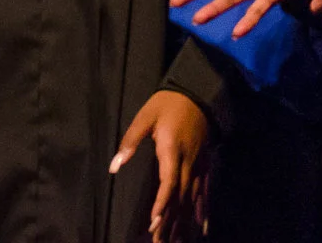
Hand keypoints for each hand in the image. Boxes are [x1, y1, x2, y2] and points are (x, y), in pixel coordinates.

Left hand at [110, 88, 210, 241]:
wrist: (197, 92)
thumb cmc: (167, 104)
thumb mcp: (144, 117)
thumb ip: (130, 141)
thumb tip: (115, 165)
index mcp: (171, 149)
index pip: (168, 182)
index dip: (162, 204)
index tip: (154, 222)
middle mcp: (188, 161)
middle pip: (180, 197)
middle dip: (170, 221)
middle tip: (160, 242)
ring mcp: (199, 164)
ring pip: (193, 198)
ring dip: (185, 222)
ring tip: (177, 241)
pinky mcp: (205, 164)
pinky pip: (205, 191)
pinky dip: (203, 211)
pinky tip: (202, 228)